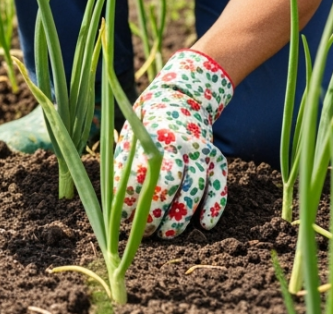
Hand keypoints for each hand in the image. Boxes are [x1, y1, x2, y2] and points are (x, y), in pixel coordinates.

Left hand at [115, 49, 233, 238]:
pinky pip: (220, 184)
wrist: (182, 98)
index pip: (138, 175)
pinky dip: (215, 206)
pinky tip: (206, 225)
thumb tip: (112, 204)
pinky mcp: (217, 158)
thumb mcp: (130, 137)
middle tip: (143, 232)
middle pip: (167, 184)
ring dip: (180, 216)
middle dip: (154, 212)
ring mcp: (200, 151)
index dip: (129, 200)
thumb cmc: (148, 126)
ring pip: (194, 189)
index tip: (119, 220)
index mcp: (151, 138)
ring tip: (166, 234)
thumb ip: (124, 165)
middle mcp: (178, 143)